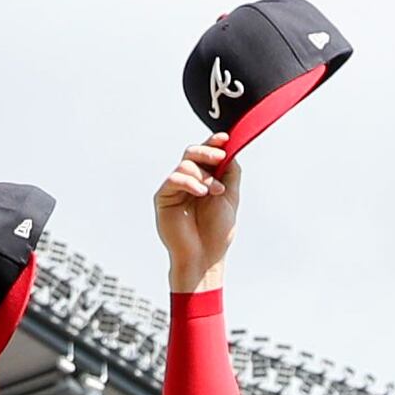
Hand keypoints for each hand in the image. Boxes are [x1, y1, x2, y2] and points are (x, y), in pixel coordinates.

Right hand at [155, 139, 241, 292]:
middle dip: (207, 151)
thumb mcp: (230, 197)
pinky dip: (190, 181)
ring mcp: (175, 189)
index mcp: (204, 180)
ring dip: (203, 174)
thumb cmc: (217, 232)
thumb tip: (230, 150)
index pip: (205, 155)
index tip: (225, 138)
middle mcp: (188, 182)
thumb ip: (231, 173)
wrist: (205, 256)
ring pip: (185, 164)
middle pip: (192, 153)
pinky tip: (201, 192)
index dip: (214, 142)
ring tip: (214, 191)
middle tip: (219, 157)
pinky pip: (174, 178)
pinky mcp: (163, 197)